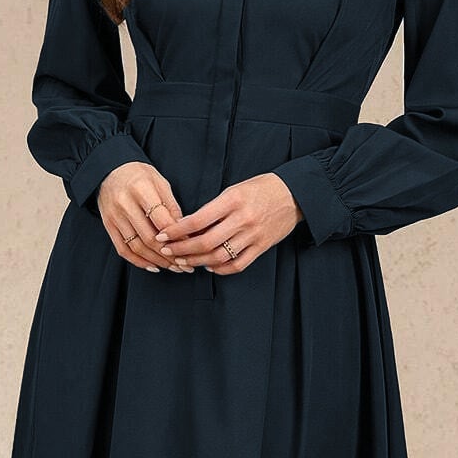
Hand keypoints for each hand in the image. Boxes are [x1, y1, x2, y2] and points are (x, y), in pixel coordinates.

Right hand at [95, 161, 192, 272]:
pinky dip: (139, 262)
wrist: (109, 170)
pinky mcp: (108, 226)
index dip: (177, 237)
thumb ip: (171, 206)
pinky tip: (154, 266)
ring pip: (137, 247)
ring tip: (174, 267)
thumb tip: (184, 232)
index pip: (161, 221)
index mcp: (140, 189)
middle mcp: (124, 204)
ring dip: (157, 261)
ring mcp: (114, 217)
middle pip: (149, 238)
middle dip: (169, 255)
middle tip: (185, 264)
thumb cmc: (139, 175)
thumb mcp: (160, 182)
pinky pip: (123, 250)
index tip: (191, 245)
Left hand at [149, 172, 301, 275]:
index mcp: (232, 200)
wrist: (294, 194)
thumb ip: (213, 207)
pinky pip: (238, 265)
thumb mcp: (235, 189)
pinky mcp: (262, 247)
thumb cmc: (261, 188)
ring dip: (197, 261)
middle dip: (182, 249)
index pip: (197, 220)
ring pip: (219, 256)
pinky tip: (209, 266)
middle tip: (168, 251)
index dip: (176, 231)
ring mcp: (253, 235)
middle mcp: (242, 219)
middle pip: (205, 242)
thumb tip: (188, 225)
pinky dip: (220, 269)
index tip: (163, 234)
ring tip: (184, 260)